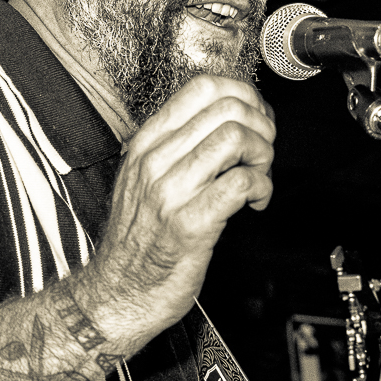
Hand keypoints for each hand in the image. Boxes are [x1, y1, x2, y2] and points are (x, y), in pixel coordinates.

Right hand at [91, 75, 275, 341]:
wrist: (118, 294)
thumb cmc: (139, 240)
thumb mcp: (145, 179)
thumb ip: (178, 146)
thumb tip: (230, 120)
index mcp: (145, 143)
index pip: (202, 87)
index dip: (243, 94)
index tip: (255, 116)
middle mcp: (154, 161)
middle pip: (227, 108)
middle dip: (261, 125)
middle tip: (262, 152)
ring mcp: (170, 192)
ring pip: (236, 138)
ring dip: (263, 154)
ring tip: (259, 176)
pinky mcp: (190, 224)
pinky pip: (240, 182)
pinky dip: (263, 187)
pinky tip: (256, 202)